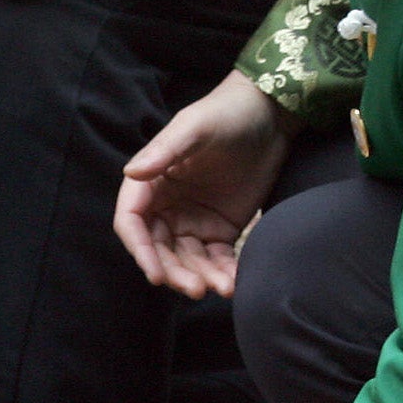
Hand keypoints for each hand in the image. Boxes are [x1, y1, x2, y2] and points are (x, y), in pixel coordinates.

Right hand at [116, 71, 293, 298]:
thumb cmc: (226, 114)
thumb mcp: (195, 128)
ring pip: (188, 261)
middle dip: (175, 273)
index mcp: (150, 182)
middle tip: (198, 289)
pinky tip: (235, 282)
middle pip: (160, 250)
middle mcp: (166, 206)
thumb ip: (164, 151)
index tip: (156, 274)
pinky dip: (223, 273)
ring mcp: (193, 220)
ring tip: (224, 287)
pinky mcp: (221, 230)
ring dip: (201, 278)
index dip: (140, 250)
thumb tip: (132, 173)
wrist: (270, 116)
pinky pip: (217, 259)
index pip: (132, 223)